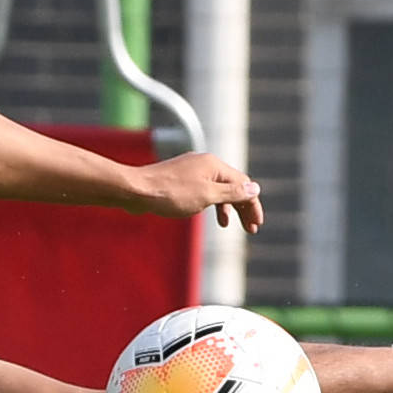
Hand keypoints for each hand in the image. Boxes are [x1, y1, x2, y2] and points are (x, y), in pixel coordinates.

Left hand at [133, 152, 263, 233]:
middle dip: (242, 207)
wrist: (136, 190)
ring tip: (226, 225)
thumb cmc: (170, 193)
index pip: (243, 184)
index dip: (252, 205)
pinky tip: (204, 213)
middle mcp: (205, 163)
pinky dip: (209, 202)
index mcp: (214, 165)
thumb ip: (231, 193)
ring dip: (226, 206)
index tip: (256, 225)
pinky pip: (202, 189)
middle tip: (251, 228)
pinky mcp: (179, 178)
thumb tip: (255, 188)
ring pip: (217, 188)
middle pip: (232, 185)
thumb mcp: (206, 196)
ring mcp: (191, 170)